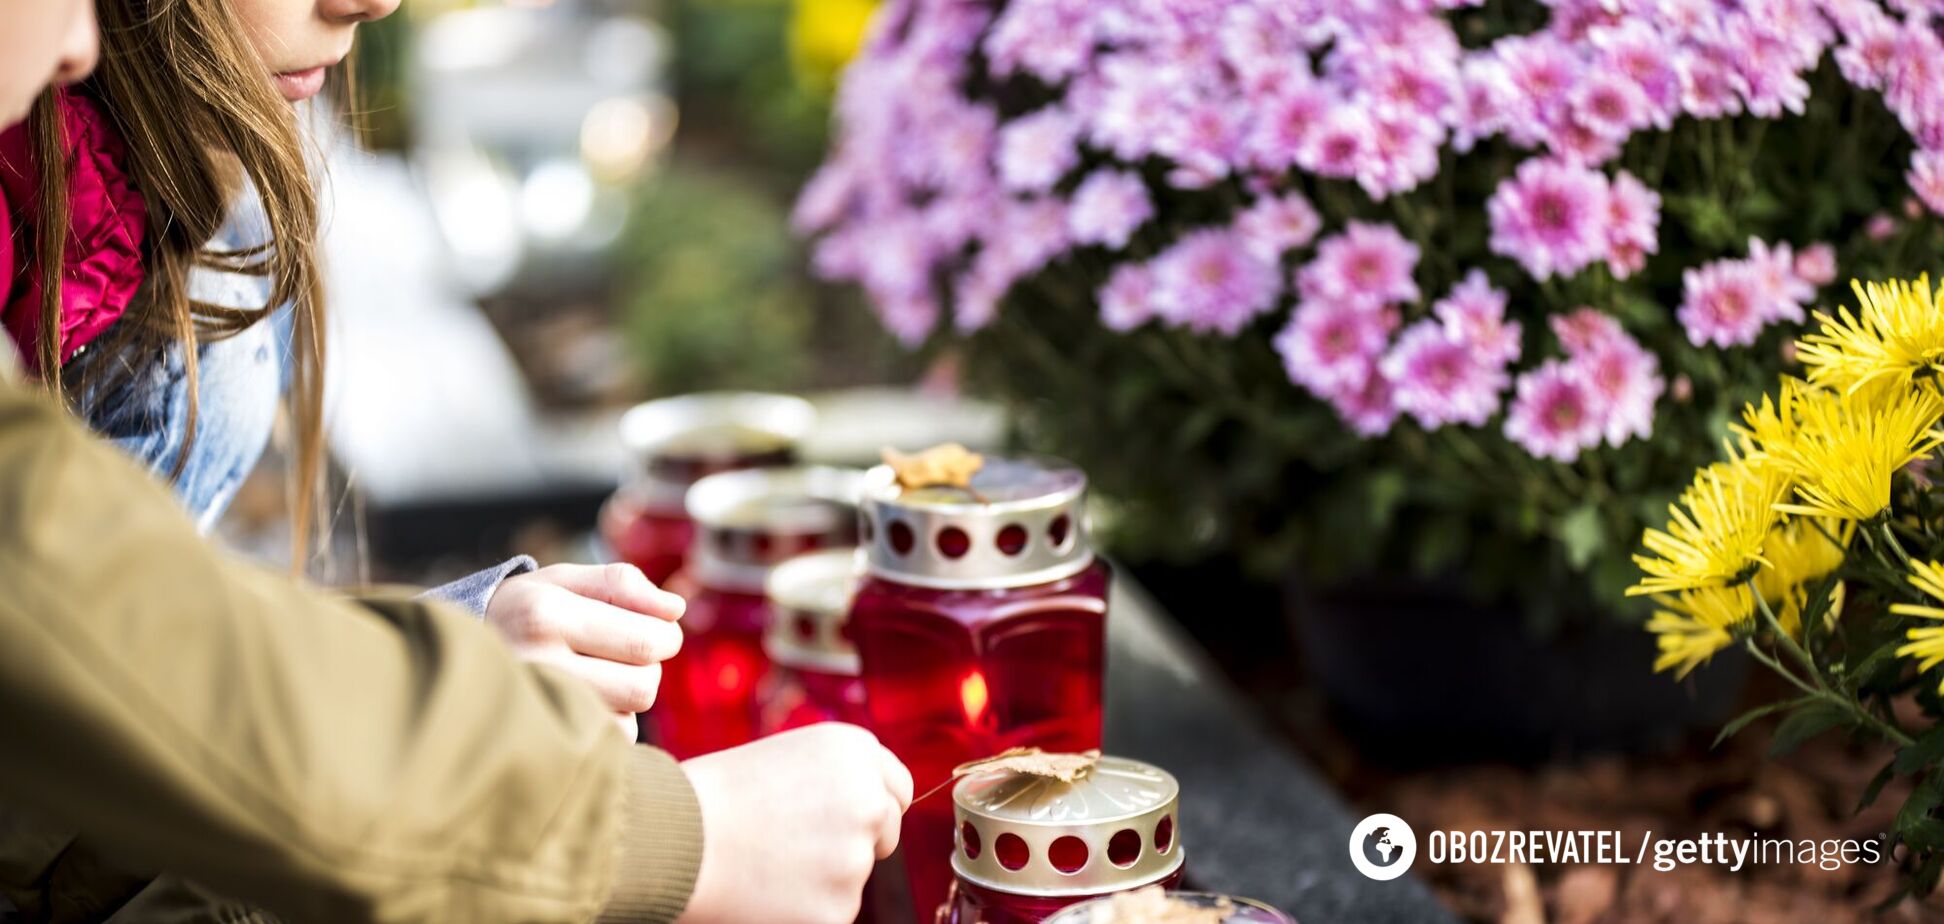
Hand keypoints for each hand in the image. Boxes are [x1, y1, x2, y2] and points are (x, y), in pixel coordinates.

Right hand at [483, 562, 684, 735]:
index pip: (648, 640)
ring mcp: (532, 711)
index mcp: (545, 614)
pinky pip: (607, 745)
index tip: (652, 630)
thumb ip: (622, 584)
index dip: (666, 636)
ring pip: (628, 719)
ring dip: (624, 699)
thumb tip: (675, 608)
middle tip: (619, 655)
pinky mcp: (537, 747)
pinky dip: (605, 726)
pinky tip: (578, 704)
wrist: (450, 660)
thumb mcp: (563, 581)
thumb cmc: (523, 614)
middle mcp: (535, 665)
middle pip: (644, 687)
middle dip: (646, 669)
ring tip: (591, 678)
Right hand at [678, 724, 913, 923]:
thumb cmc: (714, 795)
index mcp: (856, 751)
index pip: (898, 789)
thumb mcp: (788, 756)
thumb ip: (838, 777)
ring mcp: (856, 858)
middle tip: (798, 845)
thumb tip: (870, 807)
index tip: (851, 818)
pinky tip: (765, 890)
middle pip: (885, 833)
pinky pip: (832, 912)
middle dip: (856, 843)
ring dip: (824, 876)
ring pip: (854, 876)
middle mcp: (868, 800)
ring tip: (765, 861)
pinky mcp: (838, 908)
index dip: (874, 806)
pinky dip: (805, 909)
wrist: (672, 839)